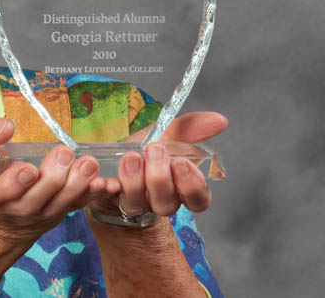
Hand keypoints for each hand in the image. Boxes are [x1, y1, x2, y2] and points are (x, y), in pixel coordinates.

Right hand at [0, 116, 106, 247]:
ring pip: (57, 206)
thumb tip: (7, 127)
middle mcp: (12, 209)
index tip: (29, 169)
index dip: (12, 185)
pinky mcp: (57, 214)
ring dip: (76, 185)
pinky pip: (76, 207)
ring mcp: (36, 215)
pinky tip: (105, 182)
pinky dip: (91, 195)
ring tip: (88, 164)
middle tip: (64, 153)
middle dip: (51, 179)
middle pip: (33, 201)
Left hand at [88, 111, 227, 219]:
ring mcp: (132, 203)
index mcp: (179, 188)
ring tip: (132, 156)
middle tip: (155, 150)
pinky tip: (105, 175)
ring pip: (137, 204)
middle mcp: (157, 201)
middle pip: (166, 204)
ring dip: (135, 180)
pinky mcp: (107, 199)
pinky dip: (106, 186)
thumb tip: (220, 120)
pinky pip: (106, 198)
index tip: (182, 163)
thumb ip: (192, 128)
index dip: (192, 186)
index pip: (198, 200)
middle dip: (160, 178)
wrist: (110, 160)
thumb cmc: (144, 150)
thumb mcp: (167, 134)